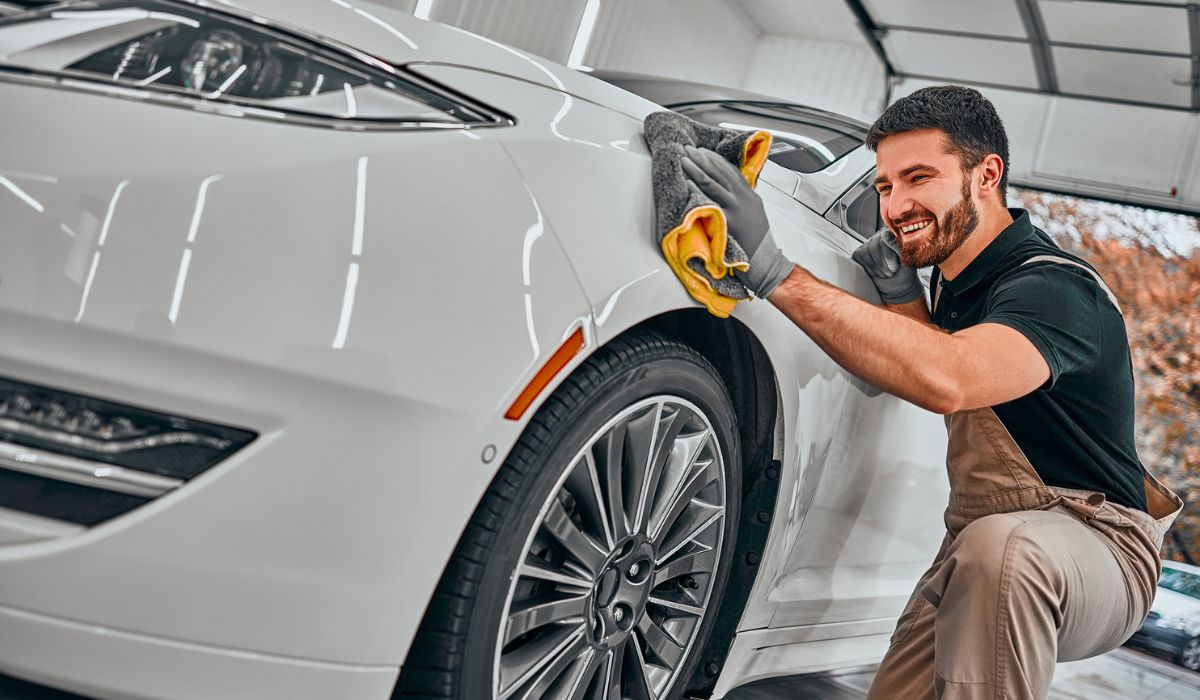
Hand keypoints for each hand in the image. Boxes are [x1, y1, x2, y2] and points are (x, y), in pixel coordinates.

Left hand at [681, 145, 791, 297]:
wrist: (765, 262)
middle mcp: (744, 198)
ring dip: (697, 168)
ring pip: (714, 182)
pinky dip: (699, 188)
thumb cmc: (757, 243)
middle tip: (689, 149)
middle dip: (704, 158)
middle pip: (721, 172)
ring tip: (685, 159)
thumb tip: (727, 193)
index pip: (732, 171)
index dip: (715, 159)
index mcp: (750, 196)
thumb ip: (742, 202)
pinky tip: (689, 181)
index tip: (703, 151)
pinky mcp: (728, 220)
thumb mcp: (754, 215)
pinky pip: (710, 200)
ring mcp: (736, 208)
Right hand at [850, 227, 922, 303]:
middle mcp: (879, 237)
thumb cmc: (904, 271)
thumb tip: (886, 233)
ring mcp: (868, 245)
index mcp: (893, 234)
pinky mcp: (859, 254)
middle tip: (892, 271)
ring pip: (865, 252)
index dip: (889, 254)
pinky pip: (858, 257)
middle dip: (883, 263)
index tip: (895, 266)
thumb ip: (896, 244)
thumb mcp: (905, 257)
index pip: (885, 237)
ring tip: (885, 273)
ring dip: (876, 267)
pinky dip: (868, 268)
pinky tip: (876, 272)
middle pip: (873, 246)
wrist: (898, 285)